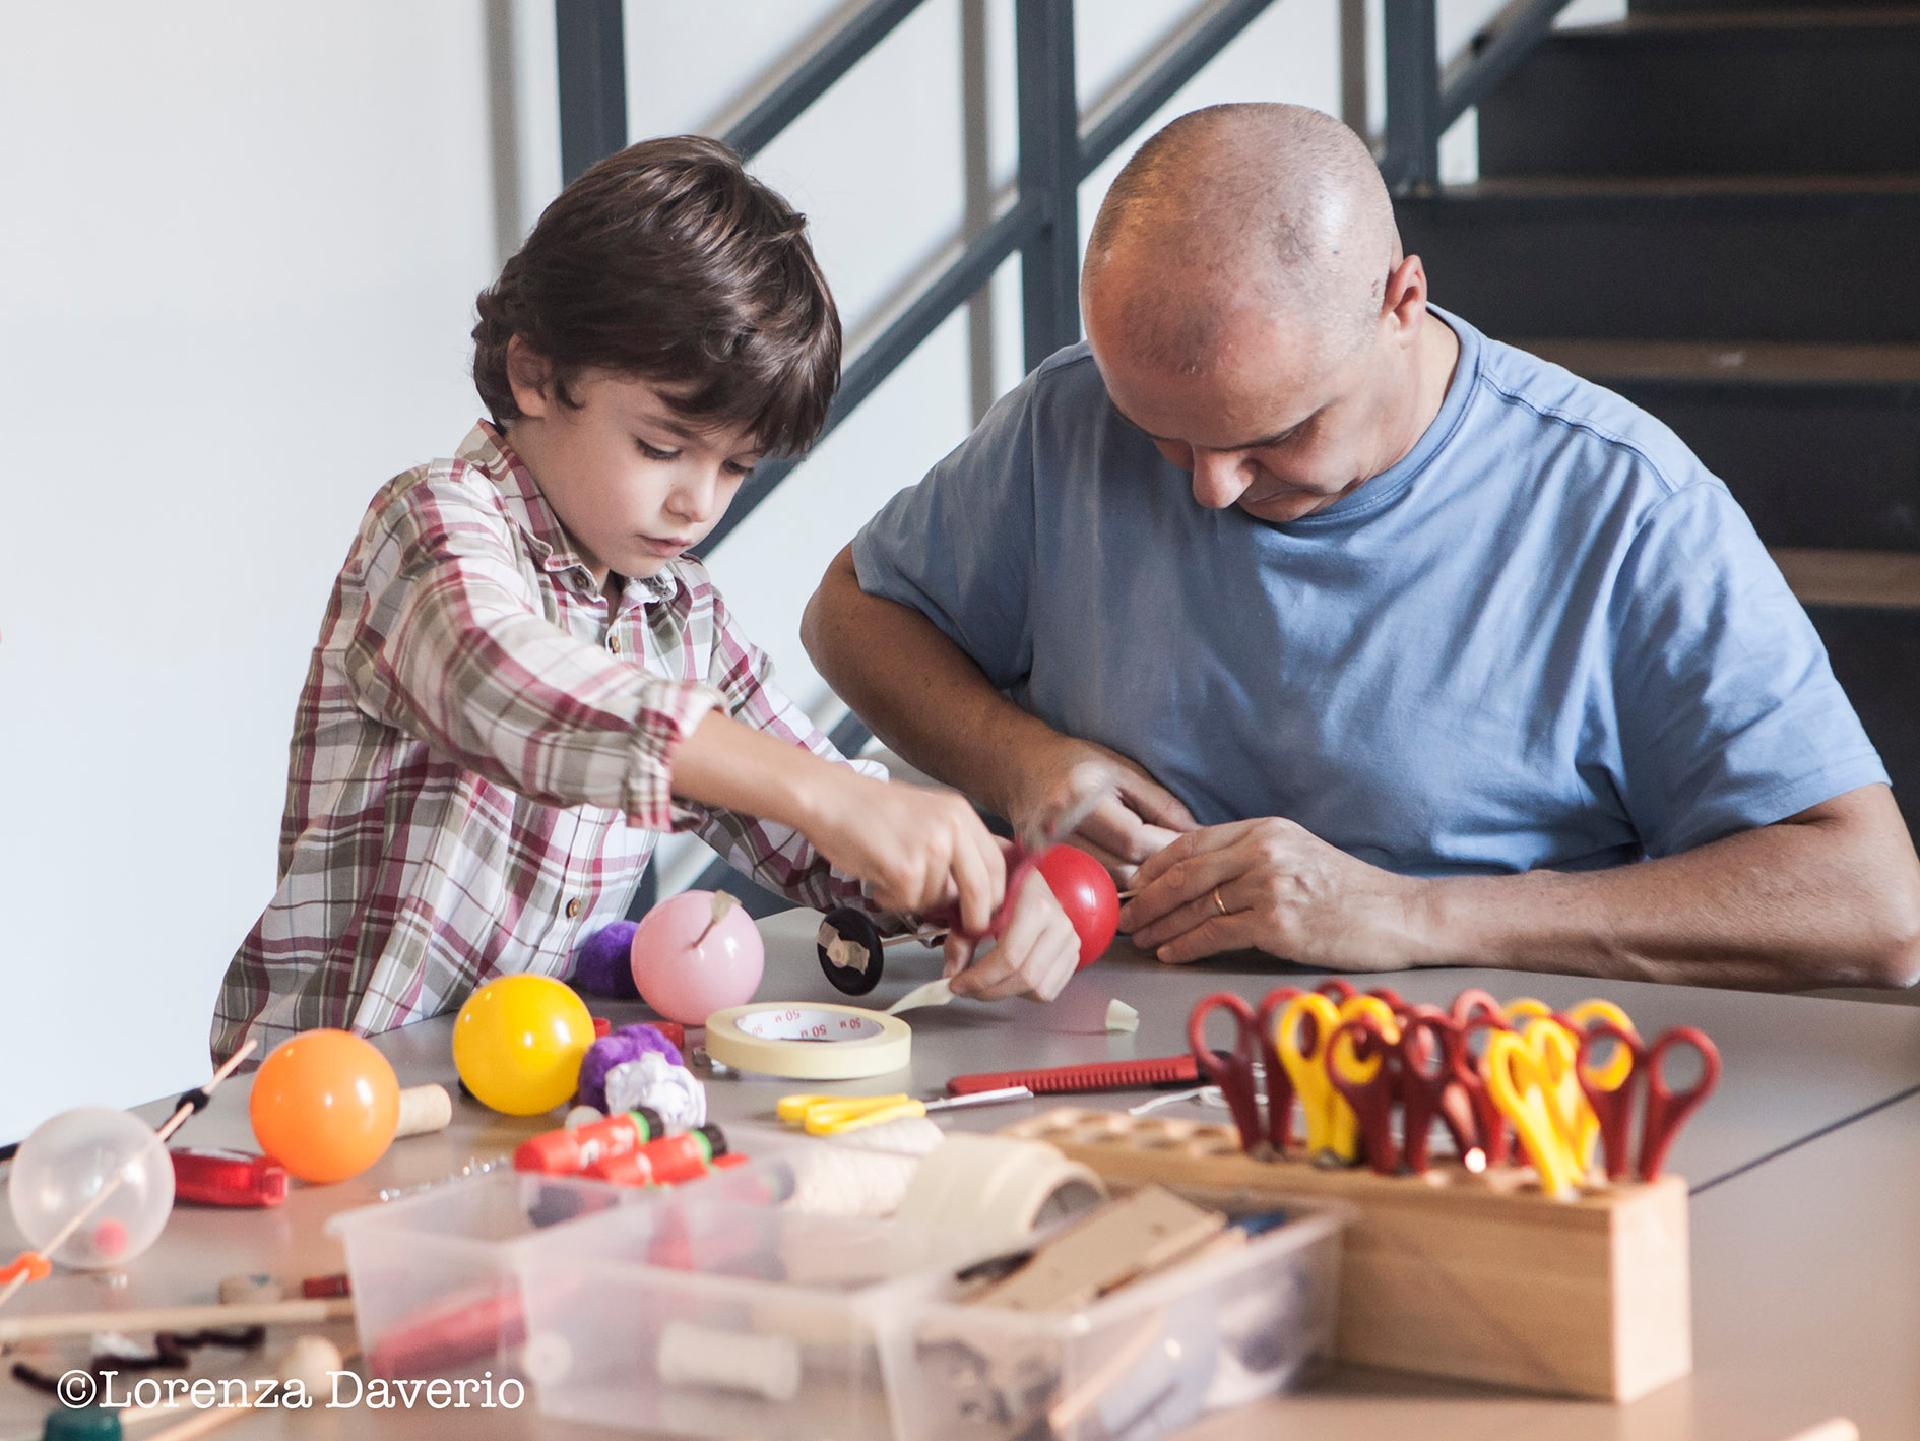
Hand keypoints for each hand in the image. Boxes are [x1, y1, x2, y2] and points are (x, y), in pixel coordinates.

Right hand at [804, 774, 1005, 933]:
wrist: (828, 798)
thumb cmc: (869, 810)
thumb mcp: (927, 815)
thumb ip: (957, 844)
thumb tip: (983, 884)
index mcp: (960, 813)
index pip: (996, 865)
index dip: (994, 897)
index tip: (985, 913)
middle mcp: (952, 828)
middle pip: (981, 890)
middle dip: (973, 918)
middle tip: (963, 930)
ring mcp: (930, 848)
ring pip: (937, 901)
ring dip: (913, 900)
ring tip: (889, 874)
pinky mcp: (905, 868)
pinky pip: (908, 903)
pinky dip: (890, 899)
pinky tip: (877, 877)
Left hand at [941, 866, 1080, 1000]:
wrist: (1030, 882)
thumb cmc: (1001, 892)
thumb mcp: (975, 906)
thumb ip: (961, 939)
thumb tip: (951, 974)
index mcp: (1036, 907)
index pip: (1009, 957)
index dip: (979, 978)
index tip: (956, 983)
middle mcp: (1059, 925)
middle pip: (1025, 978)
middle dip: (990, 990)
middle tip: (966, 989)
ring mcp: (1071, 941)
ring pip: (1039, 990)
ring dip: (1007, 993)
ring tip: (986, 983)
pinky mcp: (1074, 955)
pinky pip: (1050, 991)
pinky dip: (1026, 993)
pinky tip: (1008, 979)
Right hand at [1005, 737, 1195, 885]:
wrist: (1022, 768)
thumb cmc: (1079, 765)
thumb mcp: (1124, 771)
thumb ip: (1161, 805)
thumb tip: (1198, 835)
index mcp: (1083, 796)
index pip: (1134, 839)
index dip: (1168, 850)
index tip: (1193, 852)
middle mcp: (1059, 826)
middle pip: (1119, 869)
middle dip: (1155, 873)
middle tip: (1180, 870)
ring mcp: (1043, 850)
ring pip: (1103, 886)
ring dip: (1135, 886)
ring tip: (1159, 878)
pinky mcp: (1037, 866)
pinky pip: (1083, 888)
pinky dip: (1110, 890)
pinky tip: (1129, 884)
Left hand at [1119, 818, 1429, 969]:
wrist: (1400, 915)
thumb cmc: (1348, 891)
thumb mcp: (1298, 854)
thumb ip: (1251, 856)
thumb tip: (1198, 873)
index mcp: (1264, 829)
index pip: (1191, 842)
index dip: (1154, 865)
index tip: (1133, 884)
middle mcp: (1262, 851)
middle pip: (1183, 873)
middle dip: (1145, 897)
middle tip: (1124, 916)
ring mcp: (1269, 885)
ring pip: (1194, 905)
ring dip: (1159, 925)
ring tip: (1140, 938)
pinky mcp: (1276, 923)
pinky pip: (1214, 933)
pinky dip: (1185, 945)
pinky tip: (1170, 953)